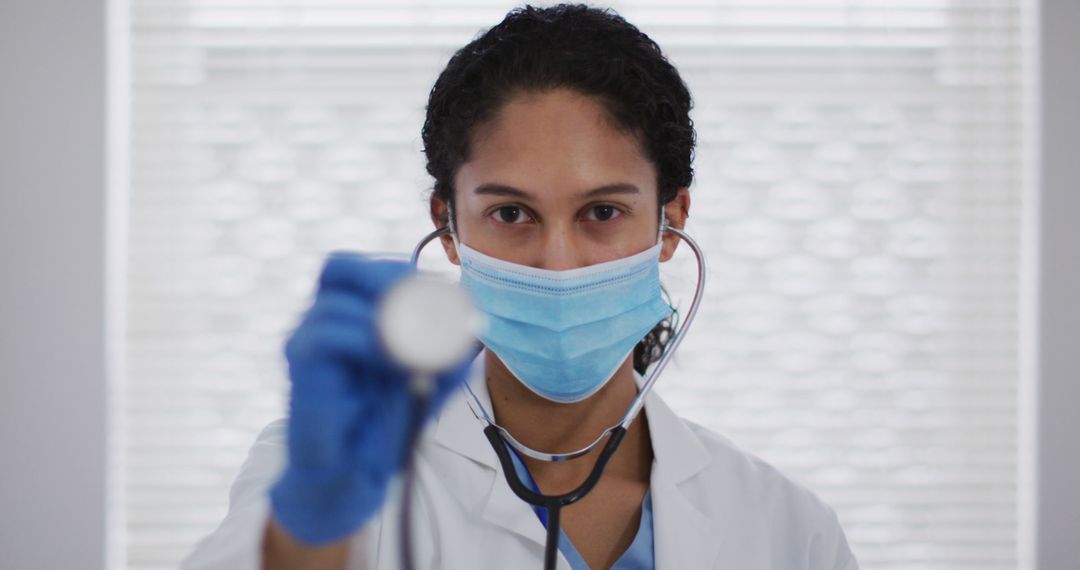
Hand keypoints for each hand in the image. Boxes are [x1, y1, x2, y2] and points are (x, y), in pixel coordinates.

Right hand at [269, 252, 474, 544]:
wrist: (355, 470)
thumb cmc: (386, 417)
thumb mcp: (429, 376)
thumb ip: (450, 349)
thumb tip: (474, 325)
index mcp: (349, 312)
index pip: (362, 266)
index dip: (395, 268)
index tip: (434, 289)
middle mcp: (322, 318)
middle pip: (338, 266)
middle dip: (382, 277)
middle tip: (419, 298)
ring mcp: (306, 338)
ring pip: (335, 302)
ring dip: (381, 317)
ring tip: (410, 344)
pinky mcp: (300, 366)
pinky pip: (326, 336)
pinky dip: (364, 340)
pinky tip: (387, 358)